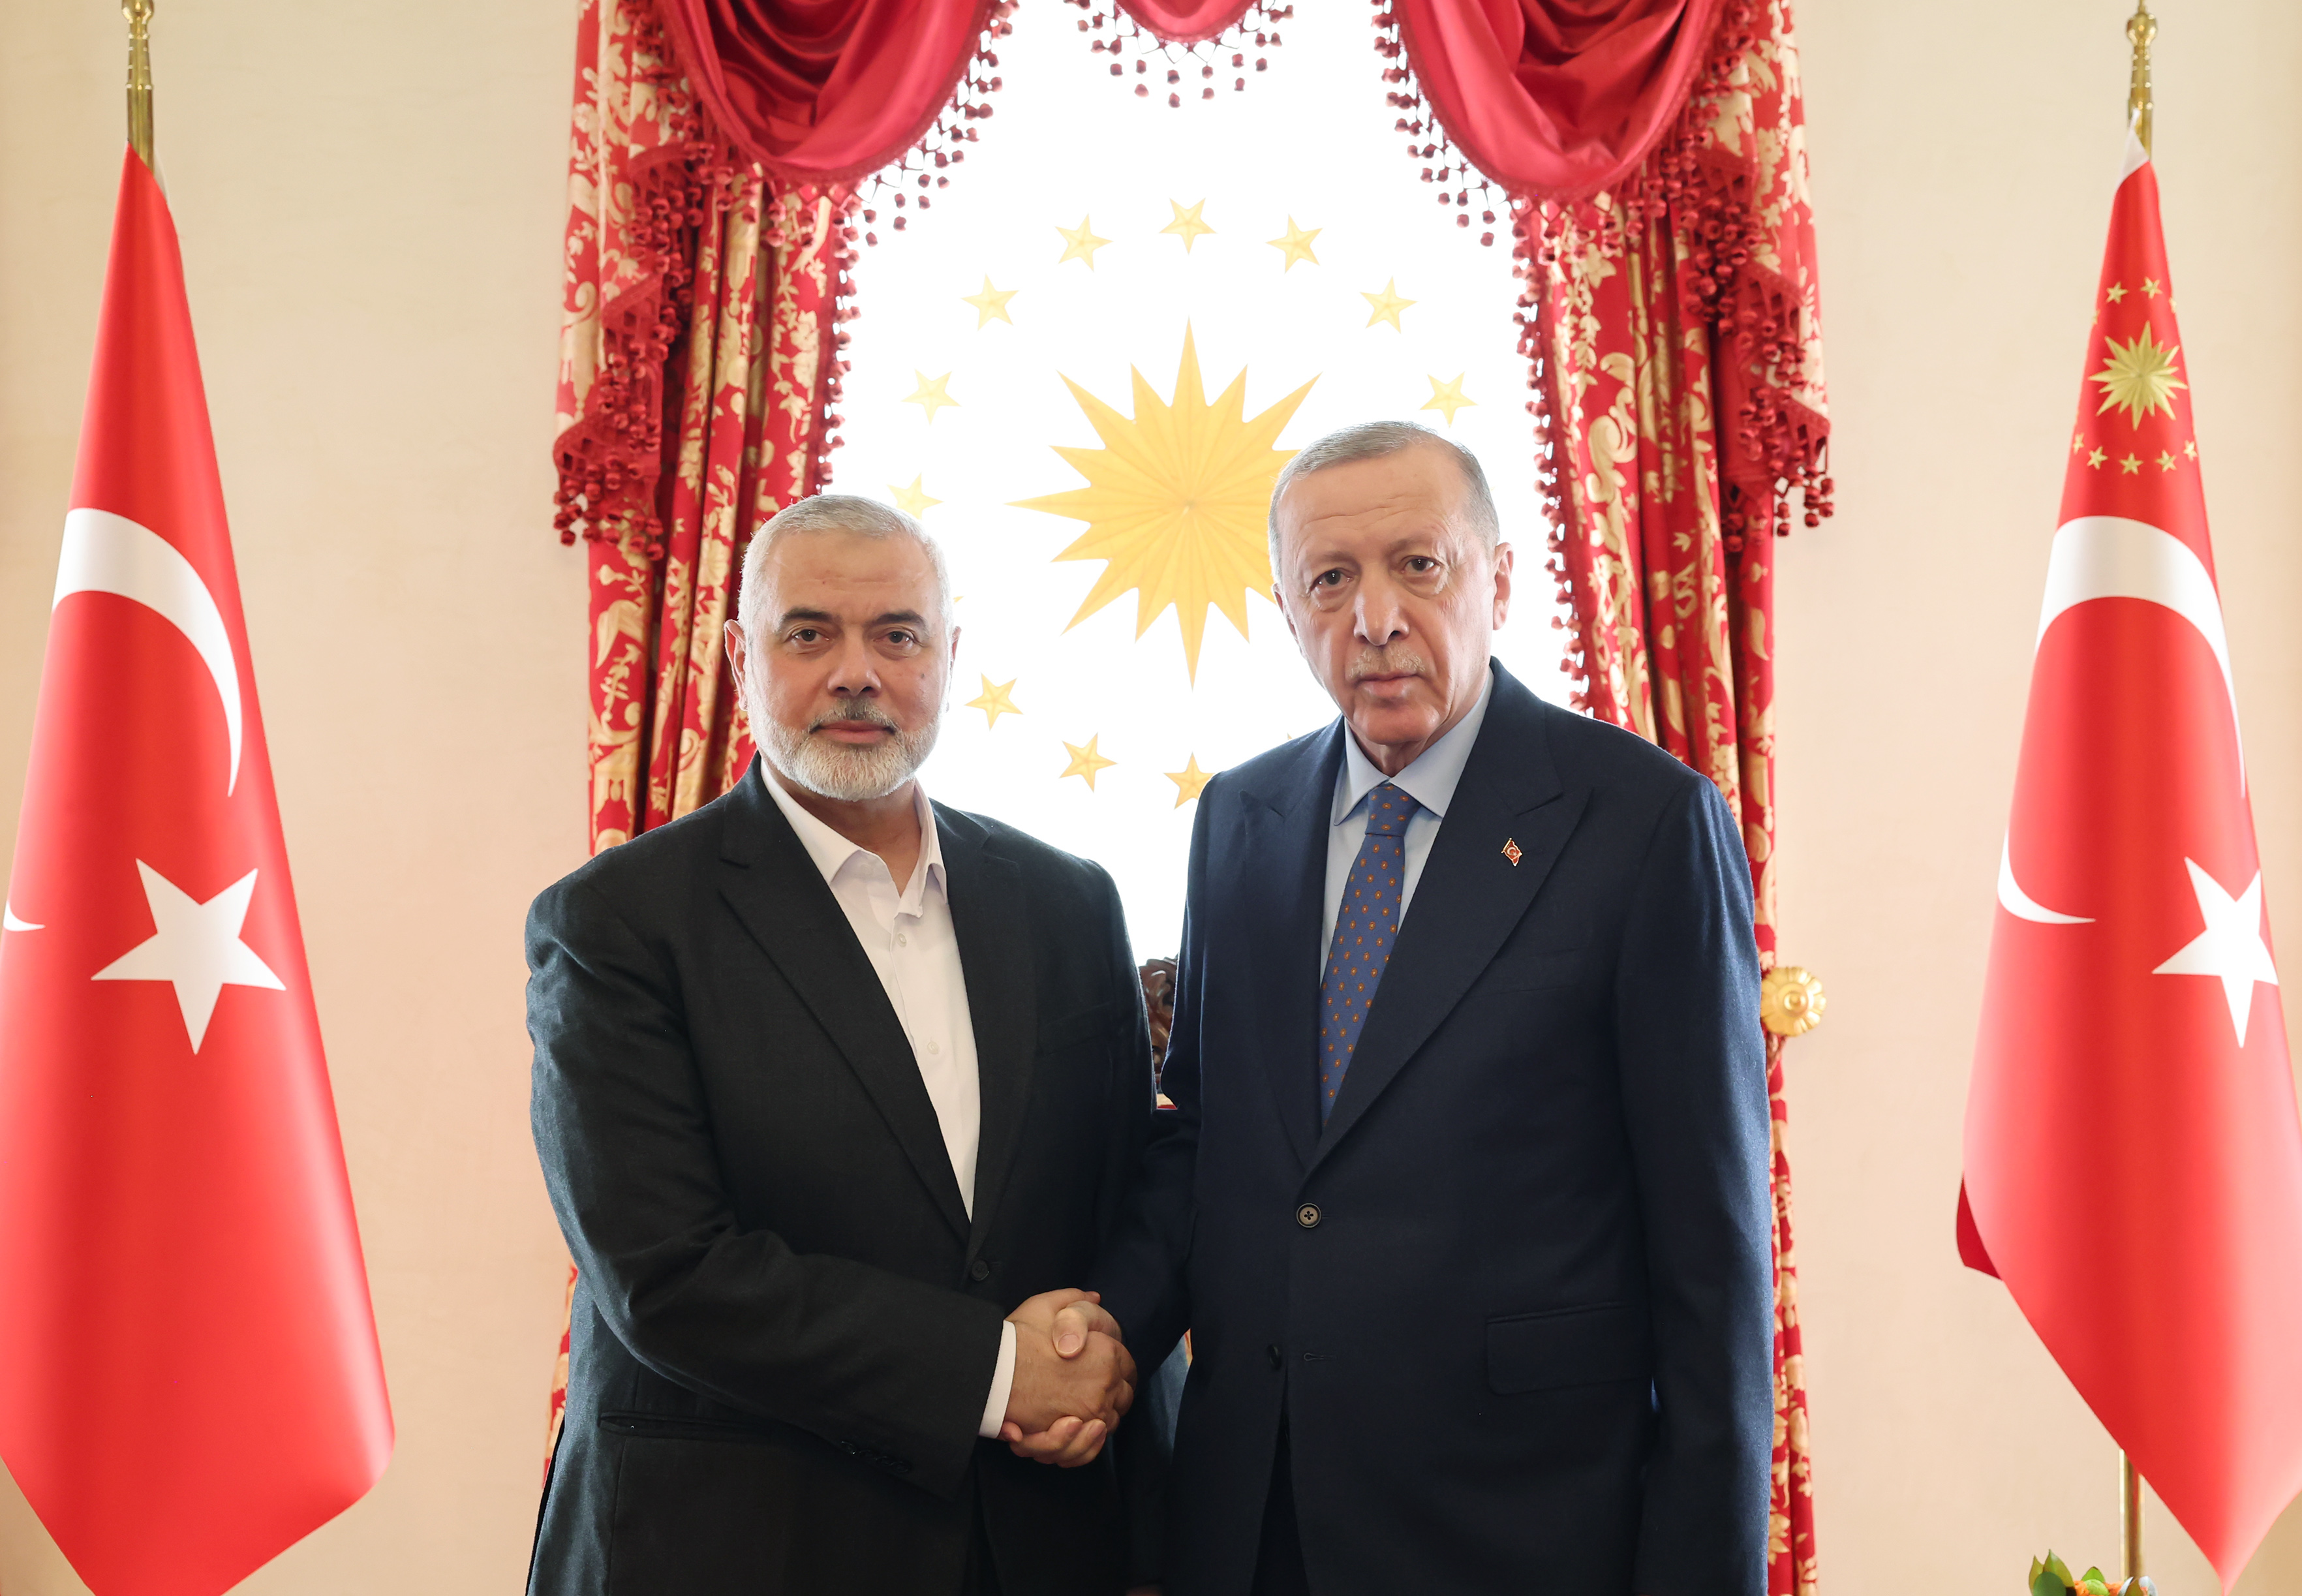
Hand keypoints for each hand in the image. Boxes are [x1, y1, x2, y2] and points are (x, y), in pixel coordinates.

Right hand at [1000, 1289, 1133, 1465]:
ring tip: (1082, 1410)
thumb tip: (1094, 1298)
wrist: (990, 1371)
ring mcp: (1089, 1413)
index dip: (1117, 1366)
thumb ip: (1074, 1300)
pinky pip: (1089, 1447)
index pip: (1127, 1366)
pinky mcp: (1071, 1436)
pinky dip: (1085, 1443)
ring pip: (1108, 1423)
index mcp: (1106, 1354)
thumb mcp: (1045, 1306)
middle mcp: (1104, 1386)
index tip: (1103, 1368)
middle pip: (1123, 1396)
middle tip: (1092, 1388)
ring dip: (1099, 1417)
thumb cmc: (1016, 1339)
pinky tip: (1074, 1429)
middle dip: (1112, 1392)